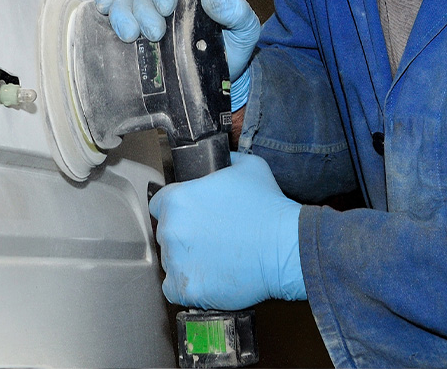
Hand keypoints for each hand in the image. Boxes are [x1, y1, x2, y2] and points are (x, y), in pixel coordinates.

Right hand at [94, 0, 258, 110]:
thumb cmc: (230, 43)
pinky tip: (101, 14)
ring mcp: (142, 6)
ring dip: (121, 16)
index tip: (166, 7)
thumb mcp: (244, 27)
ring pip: (122, 0)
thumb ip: (236, 10)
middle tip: (154, 35)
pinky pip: (108, 4)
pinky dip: (101, 5)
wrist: (217, 72)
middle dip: (144, 11)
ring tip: (130, 37)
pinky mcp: (130, 23)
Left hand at [149, 152, 305, 309]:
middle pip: (166, 233)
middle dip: (185, 235)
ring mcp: (176, 261)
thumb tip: (222, 159)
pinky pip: (175, 288)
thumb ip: (225, 160)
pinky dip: (189, 286)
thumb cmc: (269, 210)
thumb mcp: (248, 166)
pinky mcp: (186, 288)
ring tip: (215, 259)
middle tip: (210, 239)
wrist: (286, 248)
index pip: (160, 204)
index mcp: (177, 199)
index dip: (177, 210)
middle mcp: (171, 229)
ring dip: (187, 261)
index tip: (192, 217)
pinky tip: (209, 278)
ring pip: (171, 261)